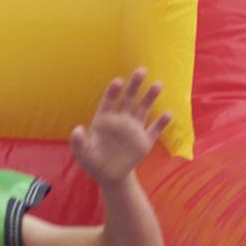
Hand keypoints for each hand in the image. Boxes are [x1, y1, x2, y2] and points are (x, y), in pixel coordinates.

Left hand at [69, 70, 169, 186]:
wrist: (109, 175)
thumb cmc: (93, 161)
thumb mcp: (83, 153)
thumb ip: (78, 142)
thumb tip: (77, 130)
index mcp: (104, 119)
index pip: (109, 101)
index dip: (113, 91)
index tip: (118, 81)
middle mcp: (120, 120)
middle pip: (128, 99)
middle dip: (134, 85)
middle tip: (141, 70)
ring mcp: (133, 129)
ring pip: (143, 109)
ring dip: (150, 97)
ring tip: (157, 84)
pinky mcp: (144, 141)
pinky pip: (154, 130)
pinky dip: (161, 123)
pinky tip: (168, 114)